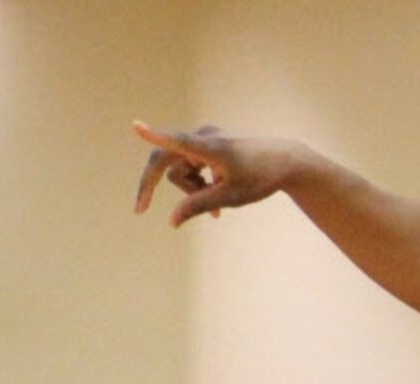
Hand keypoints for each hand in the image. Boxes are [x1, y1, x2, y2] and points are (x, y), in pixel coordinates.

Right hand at [133, 122, 299, 227]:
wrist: (284, 162)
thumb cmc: (260, 179)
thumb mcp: (230, 198)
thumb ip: (199, 206)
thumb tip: (172, 220)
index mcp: (209, 147)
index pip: (177, 142)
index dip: (154, 136)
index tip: (136, 126)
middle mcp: (202, 137)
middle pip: (169, 163)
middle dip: (167, 188)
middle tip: (139, 209)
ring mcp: (205, 139)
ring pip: (182, 169)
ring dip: (193, 191)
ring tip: (218, 211)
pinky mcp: (209, 145)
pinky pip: (193, 167)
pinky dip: (200, 185)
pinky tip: (218, 204)